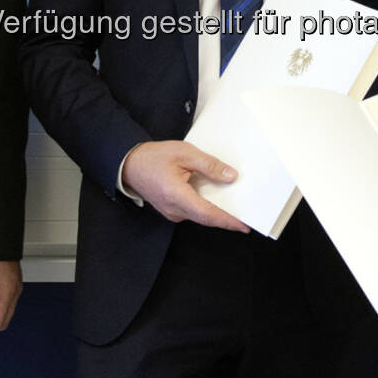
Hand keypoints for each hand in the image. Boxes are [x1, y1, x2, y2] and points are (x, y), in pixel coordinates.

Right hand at [123, 140, 249, 231]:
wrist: (129, 164)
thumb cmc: (153, 157)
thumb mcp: (184, 152)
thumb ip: (209, 165)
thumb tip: (230, 176)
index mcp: (177, 195)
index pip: (208, 213)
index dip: (228, 220)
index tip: (244, 224)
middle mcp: (174, 209)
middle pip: (207, 218)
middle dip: (227, 218)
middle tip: (247, 215)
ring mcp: (172, 213)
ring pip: (200, 216)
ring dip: (217, 212)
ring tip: (236, 205)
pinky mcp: (171, 211)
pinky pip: (193, 212)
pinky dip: (206, 208)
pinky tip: (216, 199)